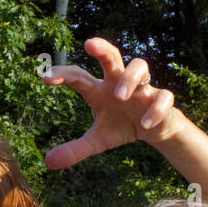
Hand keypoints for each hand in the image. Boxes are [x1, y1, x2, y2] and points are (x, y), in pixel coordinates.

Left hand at [40, 36, 182, 168]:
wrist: (155, 129)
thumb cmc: (121, 126)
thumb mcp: (97, 141)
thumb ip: (75, 149)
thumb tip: (48, 162)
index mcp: (99, 89)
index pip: (79, 77)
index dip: (63, 74)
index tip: (45, 77)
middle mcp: (119, 82)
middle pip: (112, 56)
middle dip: (102, 48)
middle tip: (89, 44)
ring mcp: (142, 88)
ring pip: (140, 66)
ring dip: (129, 78)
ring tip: (119, 96)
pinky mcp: (161, 99)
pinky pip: (163, 97)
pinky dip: (155, 109)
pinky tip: (145, 124)